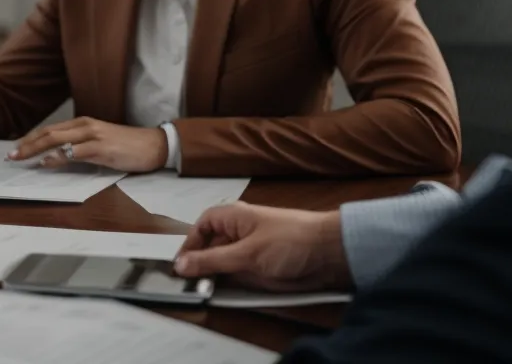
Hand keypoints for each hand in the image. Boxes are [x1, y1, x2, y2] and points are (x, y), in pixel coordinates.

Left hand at [7, 117, 167, 171]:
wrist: (154, 145)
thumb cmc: (126, 146)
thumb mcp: (98, 144)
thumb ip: (78, 147)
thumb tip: (55, 157)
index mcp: (83, 123)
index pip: (50, 129)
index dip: (30, 139)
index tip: (15, 149)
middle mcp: (85, 126)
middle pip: (48, 133)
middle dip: (26, 144)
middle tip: (9, 155)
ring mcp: (93, 136)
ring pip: (57, 139)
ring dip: (35, 149)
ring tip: (20, 157)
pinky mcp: (102, 148)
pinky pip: (75, 151)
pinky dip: (58, 156)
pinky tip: (46, 161)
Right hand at [173, 202, 350, 291]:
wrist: (331, 254)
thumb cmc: (292, 241)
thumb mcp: (246, 253)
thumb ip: (212, 261)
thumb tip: (181, 265)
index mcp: (232, 218)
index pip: (200, 229)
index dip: (188, 246)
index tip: (179, 266)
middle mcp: (238, 233)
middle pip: (209, 249)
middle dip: (200, 266)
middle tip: (190, 285)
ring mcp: (250, 252)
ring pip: (222, 266)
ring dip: (215, 278)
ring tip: (205, 292)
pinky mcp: (260, 269)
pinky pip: (237, 278)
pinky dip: (230, 286)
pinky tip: (225, 294)